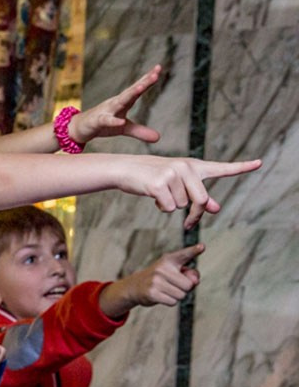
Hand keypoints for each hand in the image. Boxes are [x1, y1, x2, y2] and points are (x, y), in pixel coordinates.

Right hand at [70, 66, 162, 145]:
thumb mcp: (124, 129)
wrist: (80, 128)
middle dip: (143, 82)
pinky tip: (121, 122)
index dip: (148, 80)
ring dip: (130, 94)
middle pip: (131, 91)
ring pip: (119, 101)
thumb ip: (140, 131)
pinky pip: (106, 120)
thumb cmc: (103, 124)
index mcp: (124, 102)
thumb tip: (158, 138)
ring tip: (141, 87)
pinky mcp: (97, 121)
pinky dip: (113, 121)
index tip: (158, 68)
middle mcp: (116, 103)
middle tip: (155, 74)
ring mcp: (106, 111)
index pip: (137, 89)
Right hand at [100, 244, 202, 317]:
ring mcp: (156, 280)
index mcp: (170, 259)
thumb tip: (195, 282)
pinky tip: (161, 296)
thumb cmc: (161, 278)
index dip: (194, 250)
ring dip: (177, 296)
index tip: (202, 247)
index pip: (184, 255)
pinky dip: (170, 302)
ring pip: (181, 295)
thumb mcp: (175, 272)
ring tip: (166, 290)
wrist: (136, 286)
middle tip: (173, 285)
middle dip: (184, 289)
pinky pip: (173, 302)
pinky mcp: (152, 292)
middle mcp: (162, 268)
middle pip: (189, 285)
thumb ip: (191, 274)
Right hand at [120, 155, 259, 227]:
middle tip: (189, 223)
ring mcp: (173, 174)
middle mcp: (186, 167)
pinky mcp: (159, 183)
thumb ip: (199, 196)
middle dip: (195, 214)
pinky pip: (167, 207)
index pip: (221, 168)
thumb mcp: (178, 185)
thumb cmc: (153, 177)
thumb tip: (216, 208)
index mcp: (194, 166)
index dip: (241, 167)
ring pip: (181, 205)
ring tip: (160, 193)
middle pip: (201, 200)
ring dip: (171, 205)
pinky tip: (153, 195)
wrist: (126, 169)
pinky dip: (160, 207)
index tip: (260, 163)